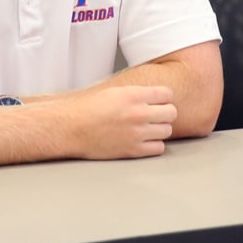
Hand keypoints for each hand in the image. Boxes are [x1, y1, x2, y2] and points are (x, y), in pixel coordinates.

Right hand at [56, 85, 177, 158]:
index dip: (163, 98)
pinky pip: (159, 148)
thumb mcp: (112, 92)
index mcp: (133, 95)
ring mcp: (138, 133)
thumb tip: (154, 97)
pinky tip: (144, 140)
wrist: (71, 128)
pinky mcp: (134, 150)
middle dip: (164, 113)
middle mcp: (138, 113)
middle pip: (171, 112)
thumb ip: (135, 94)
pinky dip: (154, 145)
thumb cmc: (86, 110)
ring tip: (147, 128)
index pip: (166, 94)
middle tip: (155, 116)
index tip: (158, 102)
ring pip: (167, 130)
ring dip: (159, 129)